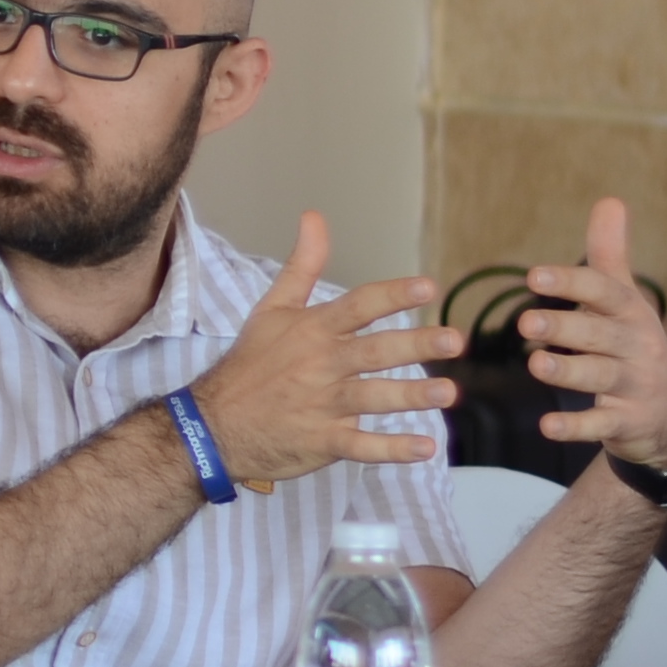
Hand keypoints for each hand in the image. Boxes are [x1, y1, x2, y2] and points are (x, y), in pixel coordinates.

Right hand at [188, 212, 458, 490]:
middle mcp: (321, 365)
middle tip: (453, 339)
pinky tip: (424, 448)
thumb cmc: (251, 364)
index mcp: (312, 330)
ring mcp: (322, 404)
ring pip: (372, 397)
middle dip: (414, 344)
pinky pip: (361, 445)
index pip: (358, 306)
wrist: (214, 424)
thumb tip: (314, 217)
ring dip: (410, 395)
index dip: (393, 296)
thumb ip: (301, 266)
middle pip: (373, 351)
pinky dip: (391, 450)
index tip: (428, 287)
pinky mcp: (323, 441)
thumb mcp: (272, 309)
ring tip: (446, 392)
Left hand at [521, 196, 666, 474]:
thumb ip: (610, 255)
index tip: (534, 276)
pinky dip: (576, 426)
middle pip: (600, 335)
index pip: (604, 293)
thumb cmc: (635, 345)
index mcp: (629, 314)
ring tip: (535, 365)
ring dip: (568, 372)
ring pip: (601, 377)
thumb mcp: (625, 300)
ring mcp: (634, 386)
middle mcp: (635, 347)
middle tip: (525, 323)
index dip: (571, 284)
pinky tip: (547, 427)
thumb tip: (610, 201)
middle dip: (565, 329)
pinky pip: (602, 424)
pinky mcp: (628, 422)